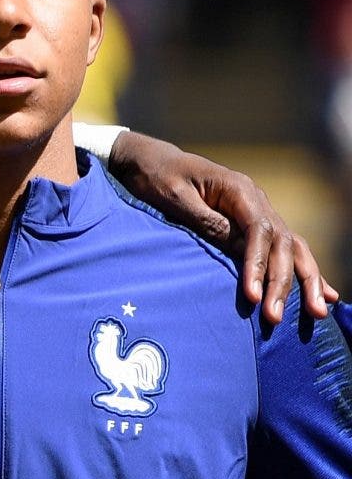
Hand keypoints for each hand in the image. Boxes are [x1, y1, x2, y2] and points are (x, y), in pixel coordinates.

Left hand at [105, 132, 335, 323]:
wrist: (153, 161)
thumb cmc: (158, 178)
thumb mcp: (175, 198)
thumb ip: (206, 222)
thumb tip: (238, 247)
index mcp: (238, 189)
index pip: (259, 231)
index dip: (258, 265)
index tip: (251, 295)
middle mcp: (256, 200)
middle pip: (282, 244)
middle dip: (283, 282)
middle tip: (276, 317)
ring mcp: (259, 211)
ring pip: (292, 248)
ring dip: (305, 281)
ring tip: (317, 313)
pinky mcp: (254, 224)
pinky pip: (284, 248)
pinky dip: (303, 270)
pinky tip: (324, 292)